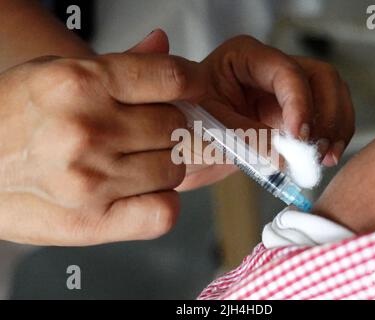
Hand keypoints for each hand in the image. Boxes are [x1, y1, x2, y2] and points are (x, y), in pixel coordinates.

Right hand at [0, 33, 205, 245]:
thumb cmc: (13, 120)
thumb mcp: (56, 75)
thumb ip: (117, 65)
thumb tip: (161, 44)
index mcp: (79, 83)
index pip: (170, 78)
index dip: (192, 84)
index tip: (194, 90)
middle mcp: (86, 130)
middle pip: (177, 127)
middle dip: (171, 128)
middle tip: (151, 132)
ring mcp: (90, 180)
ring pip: (175, 169)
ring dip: (165, 165)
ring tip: (135, 163)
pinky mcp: (91, 222)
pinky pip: (163, 212)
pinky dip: (162, 202)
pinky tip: (141, 192)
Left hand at [179, 35, 354, 189]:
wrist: (180, 149)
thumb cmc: (183, 129)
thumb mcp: (208, 130)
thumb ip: (247, 139)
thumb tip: (287, 156)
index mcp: (243, 58)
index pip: (286, 71)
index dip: (299, 104)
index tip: (298, 137)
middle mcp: (269, 70)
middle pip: (319, 77)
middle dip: (324, 114)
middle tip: (313, 149)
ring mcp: (283, 93)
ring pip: (331, 95)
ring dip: (335, 126)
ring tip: (323, 156)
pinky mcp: (291, 116)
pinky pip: (325, 118)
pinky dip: (332, 137)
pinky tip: (325, 157)